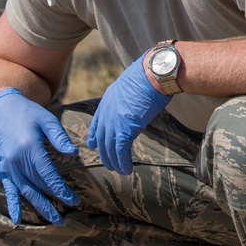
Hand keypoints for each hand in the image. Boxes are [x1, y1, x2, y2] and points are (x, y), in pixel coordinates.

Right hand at [0, 88, 80, 224]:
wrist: (1, 110)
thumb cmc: (29, 114)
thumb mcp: (47, 120)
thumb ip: (59, 137)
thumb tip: (74, 153)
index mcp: (29, 148)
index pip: (48, 175)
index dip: (61, 189)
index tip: (74, 200)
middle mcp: (16, 161)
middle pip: (38, 186)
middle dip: (55, 201)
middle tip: (70, 212)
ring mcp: (7, 167)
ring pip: (25, 191)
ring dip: (40, 207)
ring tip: (55, 220)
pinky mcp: (3, 169)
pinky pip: (8, 190)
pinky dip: (12, 205)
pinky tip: (16, 220)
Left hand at [87, 52, 170, 174]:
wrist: (152, 74)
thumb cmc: (149, 75)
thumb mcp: (131, 85)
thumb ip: (127, 96)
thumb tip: (136, 100)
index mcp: (108, 100)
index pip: (97, 122)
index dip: (94, 135)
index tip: (93, 145)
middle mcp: (107, 112)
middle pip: (102, 138)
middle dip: (105, 153)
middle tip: (109, 164)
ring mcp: (115, 121)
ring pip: (110, 147)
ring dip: (114, 161)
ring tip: (118, 170)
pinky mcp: (126, 128)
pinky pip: (121, 150)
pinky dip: (123, 162)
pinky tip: (126, 170)